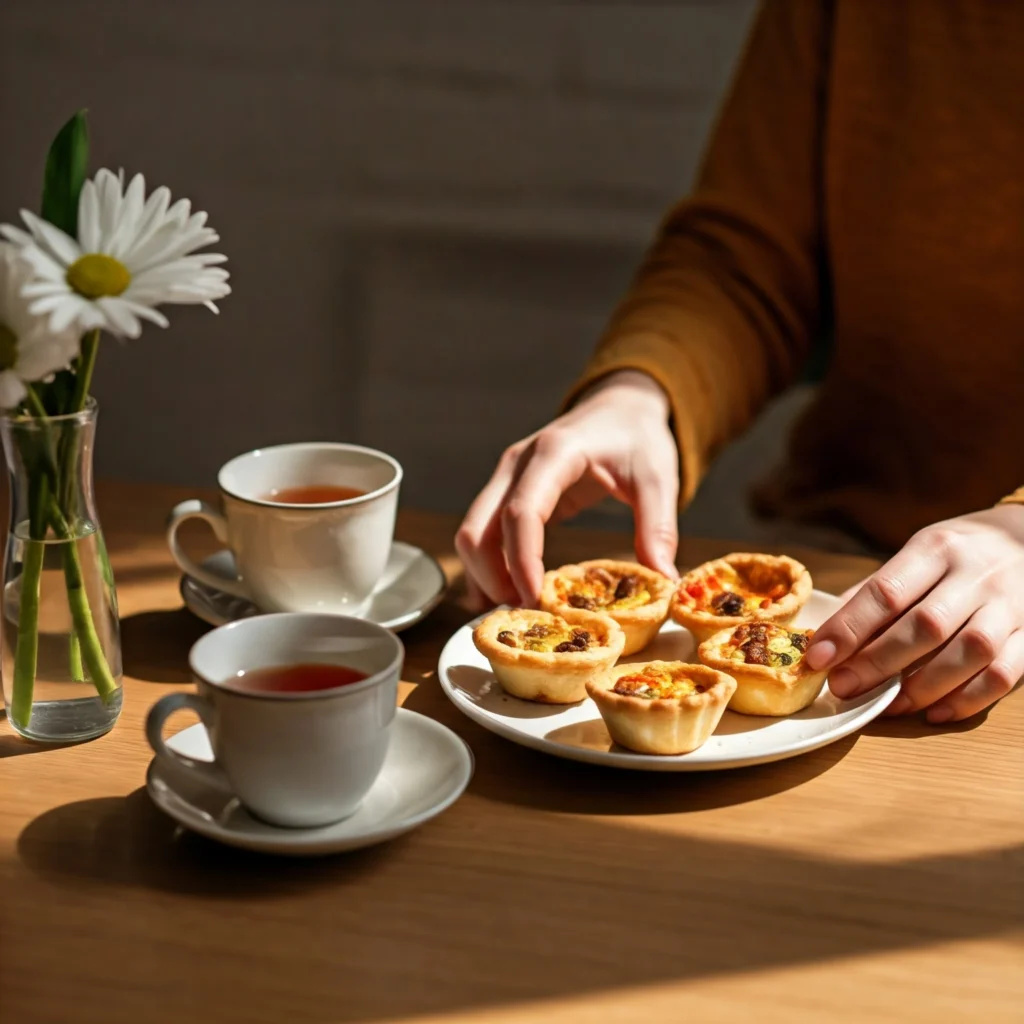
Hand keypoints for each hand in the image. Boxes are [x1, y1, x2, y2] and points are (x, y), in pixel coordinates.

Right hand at [456, 370, 679, 608]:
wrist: (620, 407)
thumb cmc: (638, 438)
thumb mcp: (657, 477)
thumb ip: (658, 526)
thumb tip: (664, 580)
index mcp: (554, 454)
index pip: (521, 512)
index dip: (522, 560)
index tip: (536, 599)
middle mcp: (517, 464)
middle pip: (478, 528)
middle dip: (493, 577)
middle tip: (526, 616)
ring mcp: (506, 478)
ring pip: (471, 534)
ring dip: (485, 576)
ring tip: (518, 612)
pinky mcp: (506, 492)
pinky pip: (482, 533)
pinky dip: (487, 567)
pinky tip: (507, 596)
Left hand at [806, 504, 1023, 722]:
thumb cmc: (959, 553)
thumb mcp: (917, 554)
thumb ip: (876, 592)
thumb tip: (828, 632)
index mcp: (935, 549)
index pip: (885, 592)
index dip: (849, 628)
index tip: (818, 656)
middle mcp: (975, 574)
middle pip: (925, 626)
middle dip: (877, 663)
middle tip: (844, 687)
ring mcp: (1009, 605)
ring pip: (969, 652)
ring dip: (923, 686)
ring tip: (887, 705)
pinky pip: (1005, 673)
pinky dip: (969, 699)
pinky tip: (936, 712)